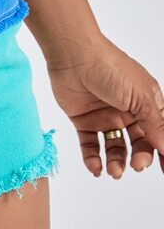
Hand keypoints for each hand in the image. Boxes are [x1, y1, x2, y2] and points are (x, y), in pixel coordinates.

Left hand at [48, 36, 163, 177]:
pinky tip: (96, 168)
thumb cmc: (111, 69)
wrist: (74, 57)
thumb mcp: (141, 98)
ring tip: (114, 171)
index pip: (160, 132)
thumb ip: (155, 125)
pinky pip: (90, 145)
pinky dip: (93, 159)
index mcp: (147, 103)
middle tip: (137, 165)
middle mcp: (128, 111)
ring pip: (115, 148)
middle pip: (139, 143)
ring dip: (117, 162)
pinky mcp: (83, 120)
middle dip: (140, 158)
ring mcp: (105, 116)